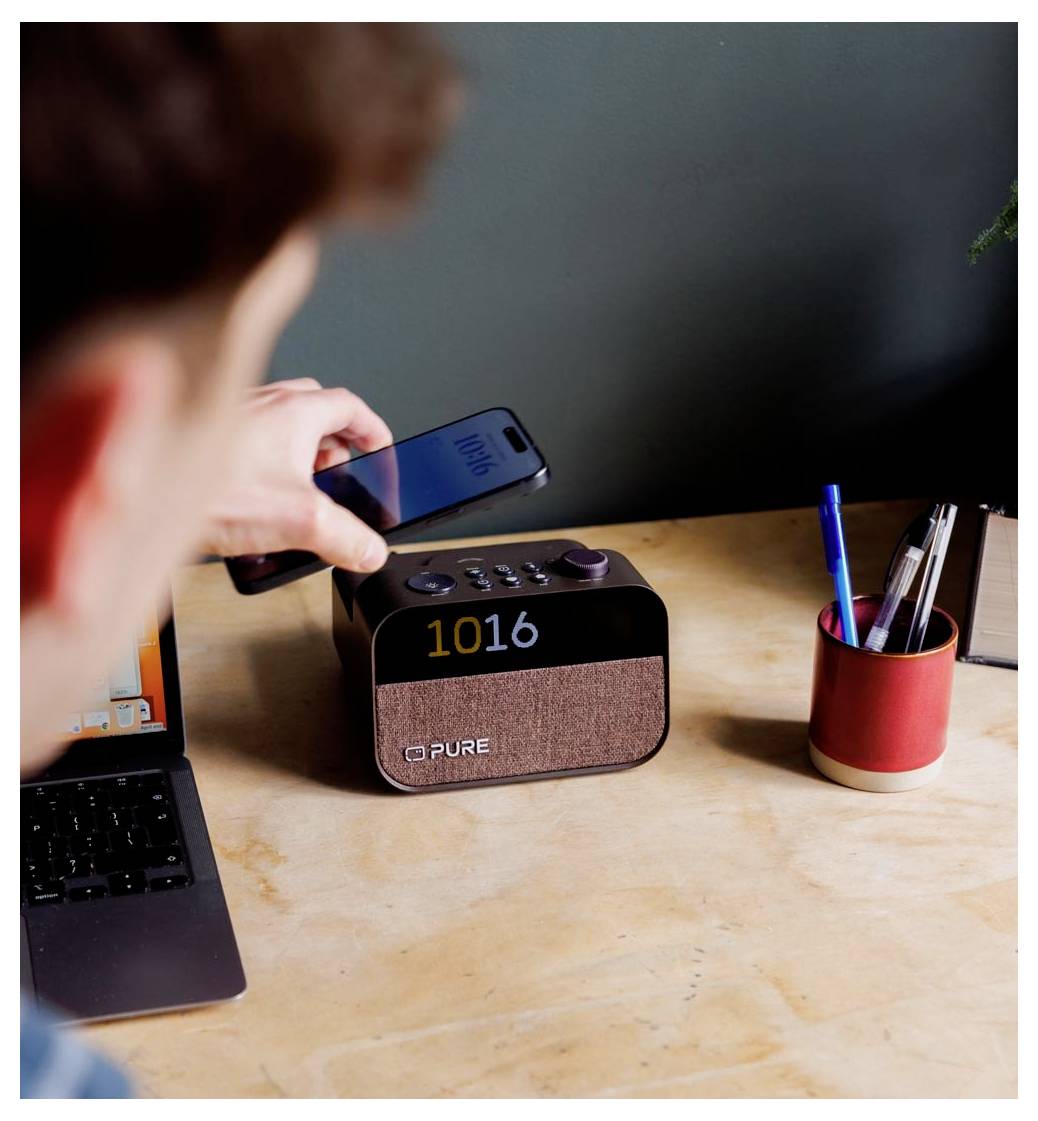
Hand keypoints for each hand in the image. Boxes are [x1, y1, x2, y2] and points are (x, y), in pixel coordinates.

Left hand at [203, 378, 392, 571]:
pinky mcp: (204, 439)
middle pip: (314, 409)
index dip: (372, 429)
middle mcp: (262, 404)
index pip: (350, 407)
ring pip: (277, 423)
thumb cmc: (213, 492)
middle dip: (332, 440)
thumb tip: (370, 551)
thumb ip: (346, 538)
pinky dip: (262, 460)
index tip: (379, 448)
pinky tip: (256, 494)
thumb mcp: (300, 521)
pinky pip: (246, 440)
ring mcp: (230, 417)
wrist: (146, 495)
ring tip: (298, 486)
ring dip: (295, 449)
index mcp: (295, 411)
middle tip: (338, 471)